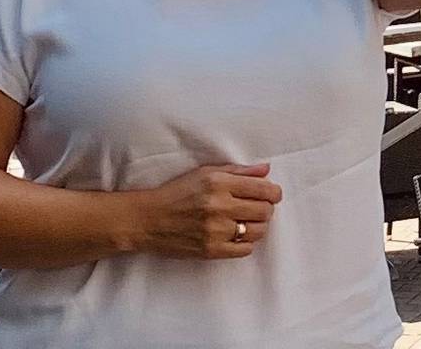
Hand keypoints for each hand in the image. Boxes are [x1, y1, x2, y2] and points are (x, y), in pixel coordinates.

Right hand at [131, 162, 281, 259]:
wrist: (147, 220)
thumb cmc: (176, 193)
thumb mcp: (205, 173)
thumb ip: (238, 171)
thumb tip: (266, 169)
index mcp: (218, 183)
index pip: (264, 189)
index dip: (274, 193)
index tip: (272, 195)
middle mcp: (219, 206)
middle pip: (265, 211)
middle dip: (266, 209)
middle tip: (256, 208)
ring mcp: (215, 230)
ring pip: (258, 231)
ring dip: (257, 226)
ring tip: (246, 221)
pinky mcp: (211, 250)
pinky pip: (245, 249)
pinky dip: (245, 243)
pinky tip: (235, 235)